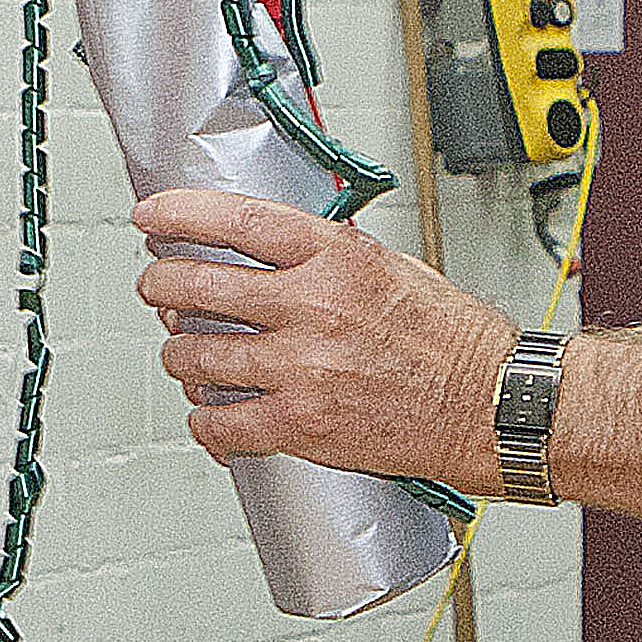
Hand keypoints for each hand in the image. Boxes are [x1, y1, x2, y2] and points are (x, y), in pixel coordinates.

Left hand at [132, 190, 517, 492]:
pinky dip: (205, 420)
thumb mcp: (390, 266)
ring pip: (197, 357)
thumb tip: (266, 250)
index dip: (179, 215)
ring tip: (184, 353)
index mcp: (335, 257)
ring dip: (178, 355)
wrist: (490, 404)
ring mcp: (301, 368)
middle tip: (156, 287)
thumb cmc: (452, 339)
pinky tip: (210, 414)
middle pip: (198, 286)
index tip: (151, 217)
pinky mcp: (301, 426)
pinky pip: (222, 423)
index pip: (234, 220)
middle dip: (161, 285)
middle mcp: (312, 307)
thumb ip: (325, 256)